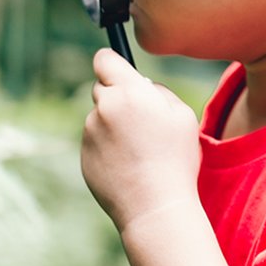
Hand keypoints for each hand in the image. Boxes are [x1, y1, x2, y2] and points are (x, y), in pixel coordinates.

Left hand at [82, 49, 202, 233]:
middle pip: (102, 88)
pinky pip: (95, 141)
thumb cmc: (176, 159)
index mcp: (127, 93)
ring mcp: (89, 132)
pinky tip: (127, 165)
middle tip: (140, 119)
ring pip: (99, 117)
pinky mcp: (83, 154)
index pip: (104, 59)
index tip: (119, 71)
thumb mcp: (182, 115)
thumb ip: (157, 90)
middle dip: (117, 96)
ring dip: (113, 124)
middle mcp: (103, 108)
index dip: (112, 63)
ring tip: (139, 151)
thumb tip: (140, 83)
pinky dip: (107, 147)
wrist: (155, 206)